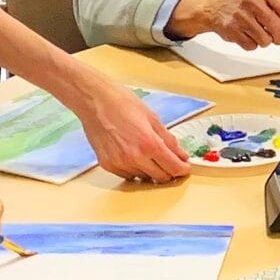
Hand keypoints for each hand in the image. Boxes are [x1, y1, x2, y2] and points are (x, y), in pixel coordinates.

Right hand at [75, 75, 192, 182]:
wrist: (95, 101)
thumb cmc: (121, 103)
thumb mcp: (152, 118)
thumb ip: (168, 140)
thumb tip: (180, 154)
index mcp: (149, 144)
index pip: (173, 168)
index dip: (183, 169)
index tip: (185, 168)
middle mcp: (134, 157)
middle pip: (161, 178)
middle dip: (169, 171)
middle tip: (170, 161)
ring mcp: (120, 163)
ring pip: (144, 178)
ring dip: (150, 170)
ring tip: (147, 153)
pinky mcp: (108, 165)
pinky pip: (128, 175)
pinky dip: (134, 169)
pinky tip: (133, 154)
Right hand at [167, 0, 279, 48]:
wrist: (214, 6)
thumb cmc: (243, 3)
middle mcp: (252, 1)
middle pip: (277, 28)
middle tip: (277, 38)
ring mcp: (240, 16)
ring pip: (265, 40)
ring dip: (265, 41)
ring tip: (257, 32)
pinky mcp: (232, 30)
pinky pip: (251, 46)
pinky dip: (252, 44)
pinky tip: (246, 34)